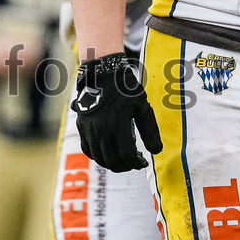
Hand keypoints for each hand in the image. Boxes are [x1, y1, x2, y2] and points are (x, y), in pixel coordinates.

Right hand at [71, 52, 161, 171]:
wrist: (102, 74)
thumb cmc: (125, 89)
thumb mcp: (142, 106)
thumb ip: (149, 130)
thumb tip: (157, 151)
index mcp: (117, 124)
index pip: (126, 155)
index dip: (136, 163)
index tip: (143, 162)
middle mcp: (100, 130)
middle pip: (112, 160)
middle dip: (125, 166)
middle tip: (134, 162)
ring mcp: (89, 130)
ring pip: (99, 158)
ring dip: (112, 163)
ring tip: (124, 159)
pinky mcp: (82, 128)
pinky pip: (88, 150)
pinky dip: (98, 156)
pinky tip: (109, 153)